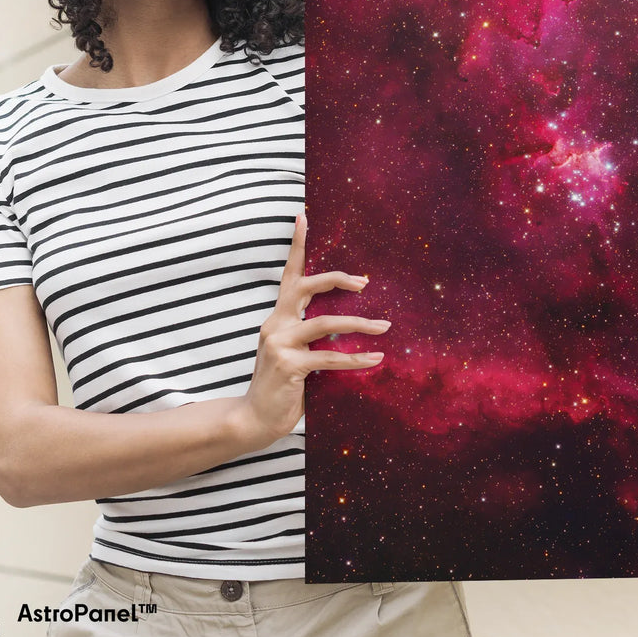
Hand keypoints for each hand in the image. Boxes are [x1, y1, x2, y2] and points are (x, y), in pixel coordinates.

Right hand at [242, 212, 388, 444]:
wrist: (253, 420)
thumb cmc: (280, 385)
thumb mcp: (294, 352)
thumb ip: (311, 335)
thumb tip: (346, 324)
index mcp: (278, 317)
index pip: (289, 274)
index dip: (297, 245)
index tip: (303, 216)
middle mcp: (275, 324)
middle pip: (307, 286)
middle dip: (338, 279)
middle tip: (365, 282)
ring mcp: (280, 343)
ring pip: (326, 323)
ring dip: (360, 323)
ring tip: (384, 326)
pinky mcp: (289, 365)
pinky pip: (331, 358)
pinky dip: (357, 358)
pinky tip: (375, 358)